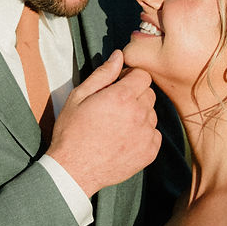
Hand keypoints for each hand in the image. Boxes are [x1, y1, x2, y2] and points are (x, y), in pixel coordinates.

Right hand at [47, 50, 160, 196]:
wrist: (74, 170)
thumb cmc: (72, 131)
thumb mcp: (79, 96)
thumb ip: (103, 74)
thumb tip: (119, 55)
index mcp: (122, 97)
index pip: (143, 75)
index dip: (130, 78)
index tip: (118, 86)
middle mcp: (139, 114)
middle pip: (149, 94)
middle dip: (135, 95)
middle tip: (115, 107)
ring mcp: (146, 135)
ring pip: (152, 114)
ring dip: (139, 115)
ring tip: (118, 126)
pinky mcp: (150, 152)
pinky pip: (154, 135)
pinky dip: (143, 135)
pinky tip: (124, 140)